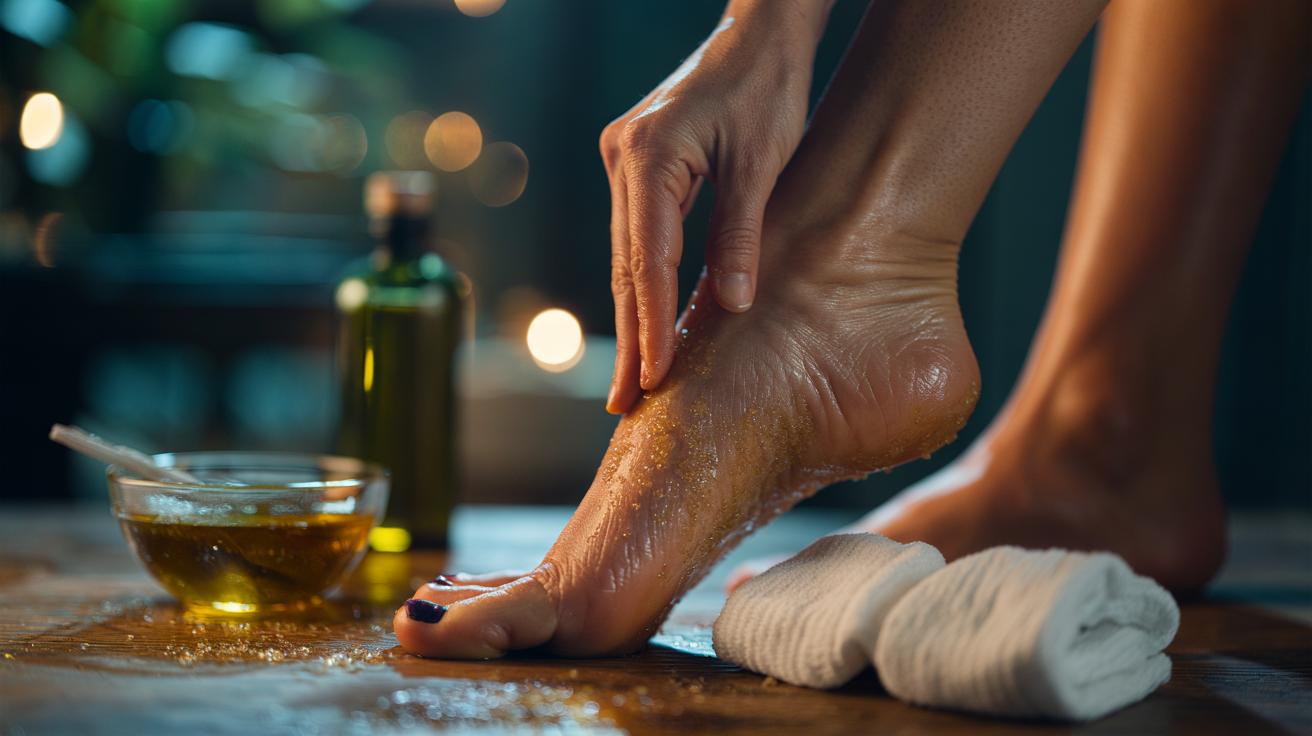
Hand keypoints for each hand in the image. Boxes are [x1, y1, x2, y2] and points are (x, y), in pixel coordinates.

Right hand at [601, 1, 830, 412]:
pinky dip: (642, 285)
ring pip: (625, 257)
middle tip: (625, 405)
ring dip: (631, 318)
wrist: (757, 34)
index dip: (650, 324)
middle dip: (629, 337)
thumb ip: (741, 234)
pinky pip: (635, 238)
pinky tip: (646, 325)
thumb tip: (733, 306)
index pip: (648, 259)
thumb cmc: (767, 87)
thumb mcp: (763, 162)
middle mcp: (622, 160)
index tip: (654, 378)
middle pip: (624, 266)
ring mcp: (622, 163)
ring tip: (635, 381)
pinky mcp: (634, 167)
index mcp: (649, 156)